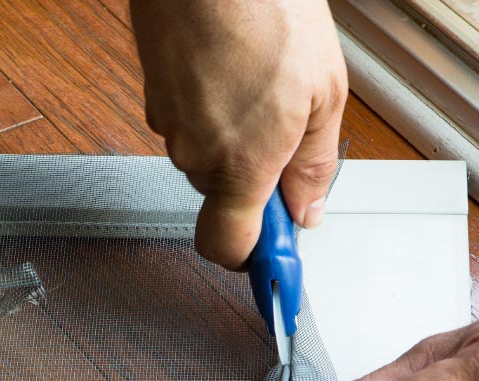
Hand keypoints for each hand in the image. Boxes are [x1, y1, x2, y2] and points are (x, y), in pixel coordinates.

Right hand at [131, 0, 347, 268]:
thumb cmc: (266, 9)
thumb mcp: (324, 92)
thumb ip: (313, 162)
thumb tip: (307, 207)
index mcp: (241, 164)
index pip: (228, 246)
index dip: (253, 257)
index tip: (278, 254)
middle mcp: (195, 153)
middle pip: (224, 193)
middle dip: (256, 173)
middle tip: (290, 126)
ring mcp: (167, 121)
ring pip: (207, 150)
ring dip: (235, 130)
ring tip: (262, 77)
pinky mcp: (154, 90)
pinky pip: (189, 116)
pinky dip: (212, 100)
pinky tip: (235, 62)